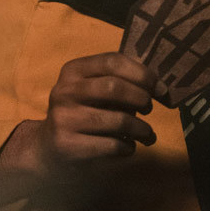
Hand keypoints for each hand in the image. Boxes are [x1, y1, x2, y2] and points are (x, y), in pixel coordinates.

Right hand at [0, 52, 160, 185]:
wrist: (48, 149)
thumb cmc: (81, 115)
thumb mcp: (91, 91)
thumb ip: (118, 82)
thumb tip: (160, 88)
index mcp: (73, 70)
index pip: (113, 61)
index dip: (143, 74)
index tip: (161, 89)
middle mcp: (65, 91)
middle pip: (114, 87)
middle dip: (141, 98)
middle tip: (149, 109)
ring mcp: (64, 118)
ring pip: (118, 119)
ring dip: (141, 129)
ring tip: (147, 134)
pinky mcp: (68, 145)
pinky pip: (112, 145)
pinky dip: (128, 147)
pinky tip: (128, 147)